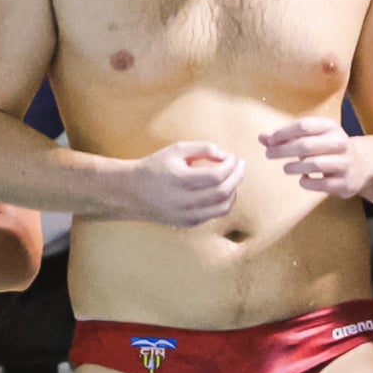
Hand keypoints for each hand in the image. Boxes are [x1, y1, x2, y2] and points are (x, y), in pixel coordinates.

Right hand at [115, 141, 241, 225]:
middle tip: (241, 165)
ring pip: (223, 208)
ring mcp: (186, 215)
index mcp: (179, 180)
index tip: (233, 157)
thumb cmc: (155, 167)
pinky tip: (224, 190)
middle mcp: (183, 201)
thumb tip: (226, 155)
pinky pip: (215, 215)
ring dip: (234, 191)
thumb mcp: (175, 150)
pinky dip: (225, 202)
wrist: (131, 192)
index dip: (230, 166)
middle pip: (223, 192)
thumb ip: (202, 149)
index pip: (216, 176)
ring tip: (234, 177)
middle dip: (237, 177)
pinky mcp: (188, 223)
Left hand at [261, 118, 372, 199]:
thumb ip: (287, 137)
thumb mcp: (312, 137)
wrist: (361, 165)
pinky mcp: (345, 183)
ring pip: (313, 164)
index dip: (283, 133)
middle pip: (306, 145)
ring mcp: (344, 163)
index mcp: (330, 127)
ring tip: (286, 168)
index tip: (270, 141)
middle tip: (269, 154)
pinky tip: (303, 180)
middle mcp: (340, 143)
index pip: (303, 126)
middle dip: (283, 150)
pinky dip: (307, 183)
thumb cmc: (329, 149)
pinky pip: (320, 184)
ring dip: (294, 167)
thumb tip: (261, 138)